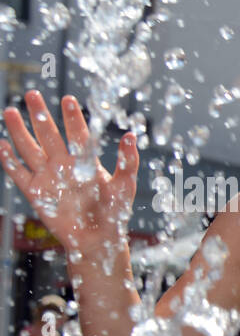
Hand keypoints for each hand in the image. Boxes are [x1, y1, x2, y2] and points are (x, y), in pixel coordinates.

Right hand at [0, 91, 138, 251]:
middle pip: (48, 134)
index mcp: (85, 160)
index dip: (72, 118)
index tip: (68, 100)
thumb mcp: (124, 186)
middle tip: (32, 95)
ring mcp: (48, 176)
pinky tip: (2, 145)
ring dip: (20, 131)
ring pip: (30, 148)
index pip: (77, 133)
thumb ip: (127, 162)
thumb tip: (131, 135)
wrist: (97, 240)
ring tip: (11, 112)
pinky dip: (9, 160)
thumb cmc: (114, 213)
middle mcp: (64, 164)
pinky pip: (19, 173)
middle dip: (40, 115)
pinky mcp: (36, 192)